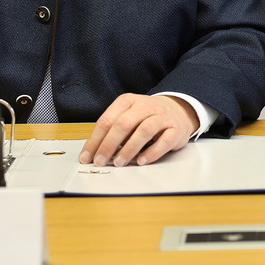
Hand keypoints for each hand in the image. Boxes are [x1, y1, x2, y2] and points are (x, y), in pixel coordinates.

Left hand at [79, 94, 196, 166]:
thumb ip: (113, 130)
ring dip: (129, 149)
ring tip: (119, 162)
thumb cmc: (147, 117)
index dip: (95, 140)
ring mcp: (161, 116)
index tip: (86, 156)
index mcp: (128, 101)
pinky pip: (164, 141)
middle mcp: (145, 106)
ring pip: (144, 131)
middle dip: (109, 145)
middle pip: (124, 124)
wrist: (178, 110)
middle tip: (100, 161)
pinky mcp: (175, 129)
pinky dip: (151, 153)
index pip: (107, 120)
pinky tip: (141, 161)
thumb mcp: (128, 116)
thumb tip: (95, 151)